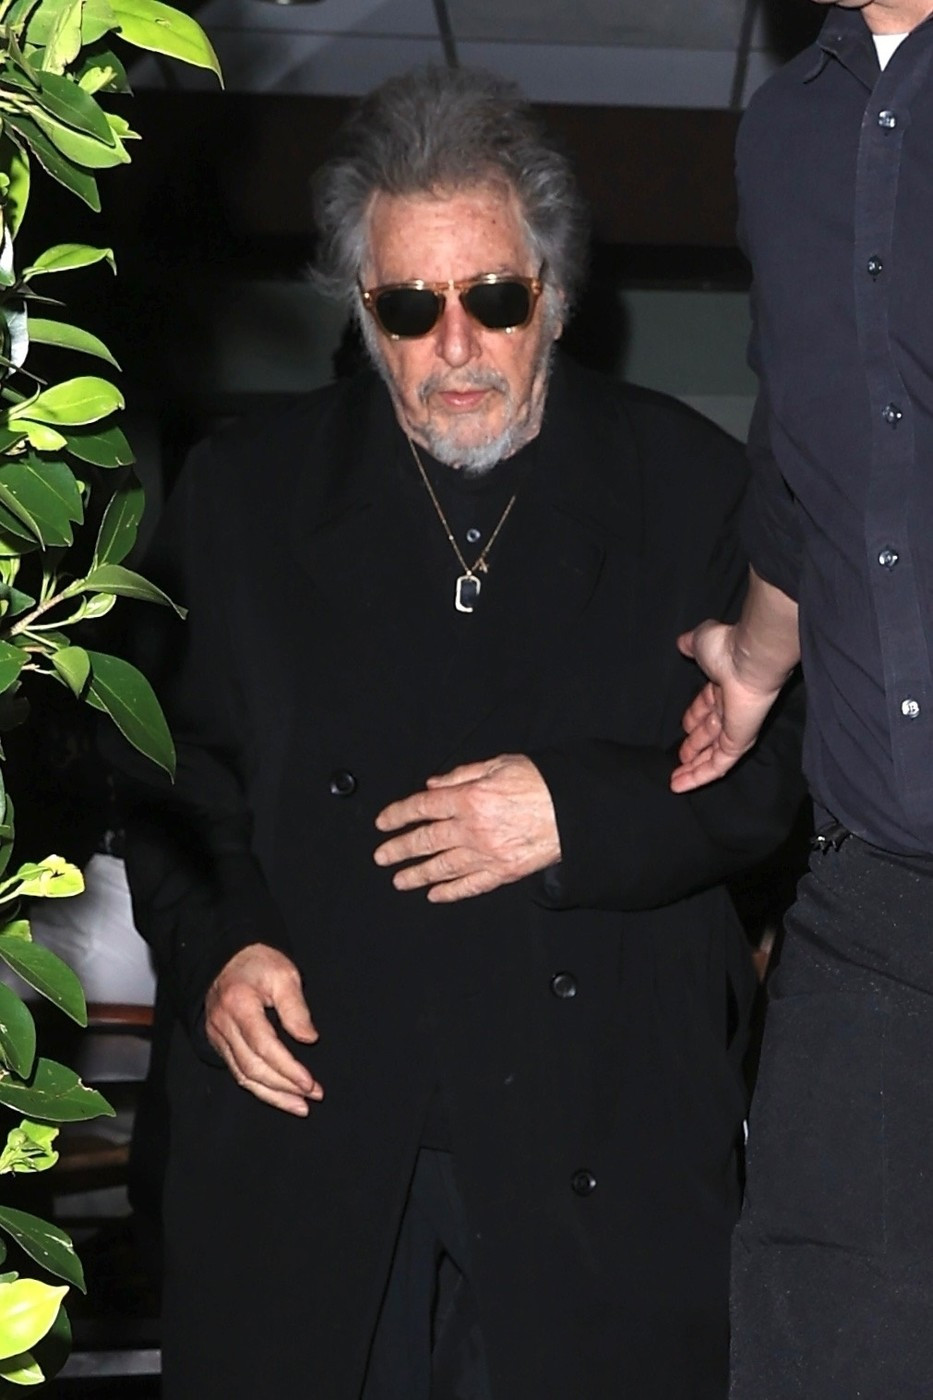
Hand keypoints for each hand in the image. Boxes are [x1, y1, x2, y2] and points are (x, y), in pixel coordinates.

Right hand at [205, 943, 322, 1115]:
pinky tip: (279, 1096)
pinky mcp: (219, 1042)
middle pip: (252, 1067)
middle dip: (284, 1087)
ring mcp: (217, 1036)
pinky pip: (237, 1071)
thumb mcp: (284, 974)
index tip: (310, 1082)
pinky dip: (259, 1088)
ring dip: (272, 1095)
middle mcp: (223, 1024)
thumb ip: (296, 1007)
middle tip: (313, 1095)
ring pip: (243, 1076)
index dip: (288, 1068)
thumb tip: (308, 1039)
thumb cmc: (259, 963)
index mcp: (239, 1004)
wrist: (227, 957)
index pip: (264, 1046)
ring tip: (300, 1106)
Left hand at [373, 754, 560, 901]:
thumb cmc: (540, 783)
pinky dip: (451, 891)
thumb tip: (433, 785)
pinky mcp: (503, 872)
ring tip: (399, 880)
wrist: (574, 811)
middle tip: (382, 857)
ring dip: (418, 874)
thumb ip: (462, 775)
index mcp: (469, 799)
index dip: (399, 814)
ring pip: (443, 867)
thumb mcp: (499, 764)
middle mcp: (472, 829)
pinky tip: (435, 895)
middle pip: (426, 841)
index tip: (383, 822)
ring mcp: (486, 854)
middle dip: (400, 849)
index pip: (423, 807)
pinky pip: (470, 885)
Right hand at [669, 621, 782, 791]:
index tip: (682, 726)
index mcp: (723, 685)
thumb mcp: (700, 642)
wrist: (749, 658)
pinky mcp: (738, 743)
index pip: (707, 706)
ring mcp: (736, 728)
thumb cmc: (726, 648)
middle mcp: (731, 708)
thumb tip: (681, 643)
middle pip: (710, 732)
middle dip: (695, 744)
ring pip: (713, 753)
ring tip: (676, 779)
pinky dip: (698, 776)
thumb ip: (691, 645)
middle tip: (681, 756)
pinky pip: (717, 764)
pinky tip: (680, 785)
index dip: (694, 716)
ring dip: (693, 766)